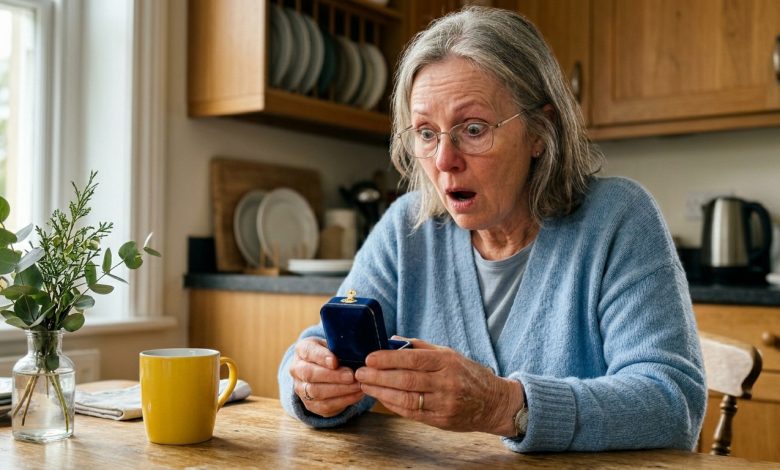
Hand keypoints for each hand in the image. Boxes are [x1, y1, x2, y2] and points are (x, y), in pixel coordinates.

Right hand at [289, 337, 364, 416]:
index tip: (335, 361)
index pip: (308, 352)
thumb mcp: (332, 344)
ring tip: (357, 385)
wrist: (321, 370)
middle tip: (351, 376)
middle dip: (333, 376)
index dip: (321, 357)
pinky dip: (343, 400)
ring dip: (340, 390)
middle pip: (310, 374)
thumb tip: (354, 355)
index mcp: (302, 349)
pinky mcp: (310, 404)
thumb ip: (339, 348)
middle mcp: (296, 369)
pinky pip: (325, 405)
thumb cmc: (330, 354)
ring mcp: (301, 389)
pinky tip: (356, 394)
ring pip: (316, 392)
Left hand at [355, 338, 522, 434]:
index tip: (369, 358)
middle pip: (406, 380)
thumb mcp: (448, 354)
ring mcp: (444, 403)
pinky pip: (412, 413)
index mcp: (447, 362)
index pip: (413, 359)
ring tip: (365, 386)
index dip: (388, 359)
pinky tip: (380, 398)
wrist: (493, 402)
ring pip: (406, 399)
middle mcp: (446, 383)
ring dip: (381, 393)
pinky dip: (393, 406)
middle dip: (378, 377)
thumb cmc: (467, 373)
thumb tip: (391, 340)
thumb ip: (420, 347)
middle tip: (359, 373)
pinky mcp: (441, 420)